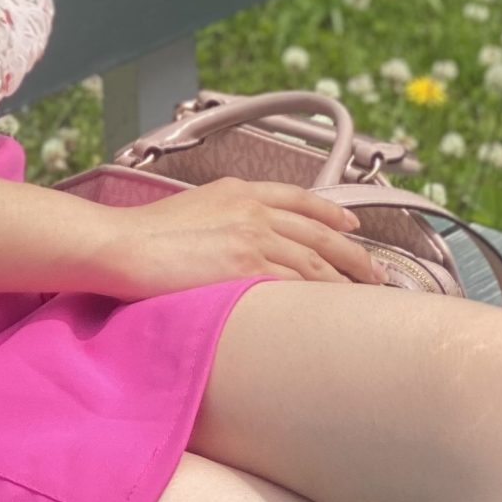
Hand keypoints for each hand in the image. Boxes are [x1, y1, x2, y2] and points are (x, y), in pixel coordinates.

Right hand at [86, 175, 390, 301]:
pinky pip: (296, 283)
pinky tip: (335, 311)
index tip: (351, 224)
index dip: (330, 213)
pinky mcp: (247, 266)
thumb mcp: (192, 209)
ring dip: (345, 279)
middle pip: (318, 231)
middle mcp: (252, 209)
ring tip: (366, 297)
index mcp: (237, 191)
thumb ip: (224, 217)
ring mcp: (252, 237)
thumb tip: (239, 241)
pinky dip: (321, 296)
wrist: (124, 245)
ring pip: (315, 261)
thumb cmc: (145, 234)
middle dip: (353, 252)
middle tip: (376, 272)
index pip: (298, 198)